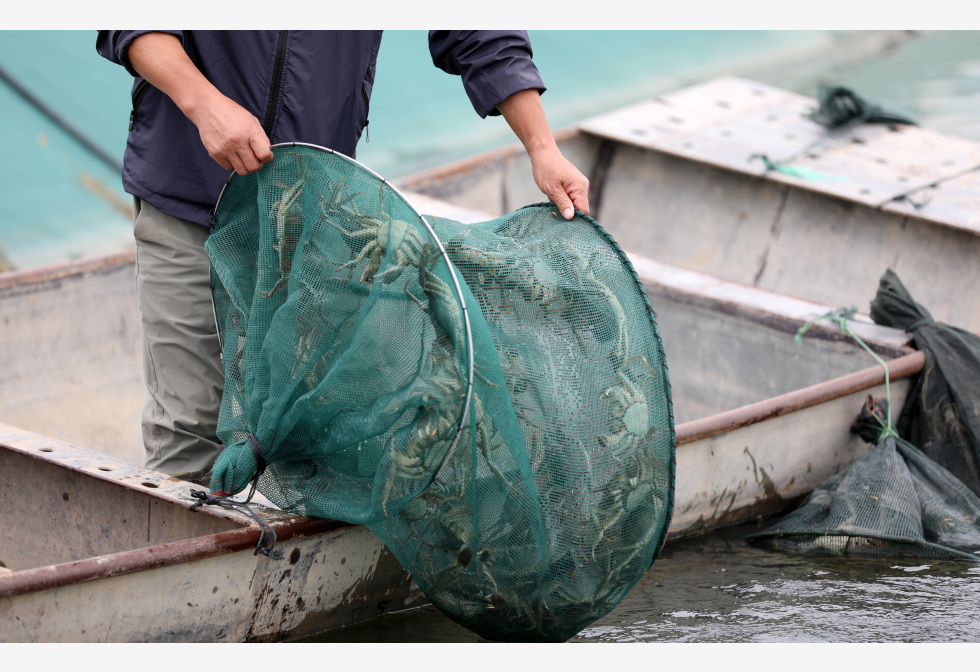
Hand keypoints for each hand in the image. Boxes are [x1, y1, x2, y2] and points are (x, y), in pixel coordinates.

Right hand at [191, 93, 272, 175]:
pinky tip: (233, 155)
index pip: (264, 155)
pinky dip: (233, 164)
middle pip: (253, 167)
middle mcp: (237, 142)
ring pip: (242, 171)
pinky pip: (228, 168)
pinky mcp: (214, 153)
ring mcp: (225, 149)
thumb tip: (267, 153)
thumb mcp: (251, 120)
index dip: (268, 158)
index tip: (266, 156)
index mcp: (248, 132)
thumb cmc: (231, 113)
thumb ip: (261, 137)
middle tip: (255, 159)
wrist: (207, 108)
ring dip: (246, 167)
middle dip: (257, 165)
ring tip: (244, 158)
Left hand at [496, 88, 589, 219]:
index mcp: (580, 187)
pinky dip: (561, 200)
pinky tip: (552, 197)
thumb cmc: (546, 169)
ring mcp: (578, 185)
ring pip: (573, 204)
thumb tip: (571, 217)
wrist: (543, 153)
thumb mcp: (552, 189)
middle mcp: (582, 186)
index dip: (575, 219)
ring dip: (563, 206)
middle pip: (580, 208)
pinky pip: (570, 198)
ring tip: (551, 200)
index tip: (564, 224)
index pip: (584, 210)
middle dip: (568, 212)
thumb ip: (562, 203)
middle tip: (554, 213)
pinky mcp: (572, 185)